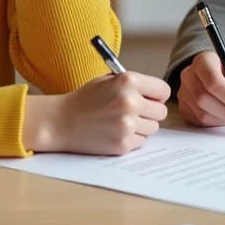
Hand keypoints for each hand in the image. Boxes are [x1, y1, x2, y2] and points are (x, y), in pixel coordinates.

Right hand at [23, 72, 169, 155]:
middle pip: (161, 112)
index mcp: (129, 81)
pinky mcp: (122, 144)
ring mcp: (127, 125)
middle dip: (150, 113)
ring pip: (152, 128)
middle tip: (135, 113)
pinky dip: (131, 139)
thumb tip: (157, 95)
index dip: (157, 96)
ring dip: (141, 127)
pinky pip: (141, 142)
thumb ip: (134, 85)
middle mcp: (130, 102)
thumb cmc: (85, 99)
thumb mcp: (109, 80)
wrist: (61, 121)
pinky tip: (114, 132)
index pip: (163, 91)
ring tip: (121, 122)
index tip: (151, 99)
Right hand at [178, 51, 224, 126]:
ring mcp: (183, 92)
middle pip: (204, 98)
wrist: (215, 74)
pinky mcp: (183, 107)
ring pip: (201, 112)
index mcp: (204, 60)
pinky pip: (198, 121)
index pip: (212, 80)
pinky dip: (216, 123)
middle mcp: (189, 75)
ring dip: (224, 119)